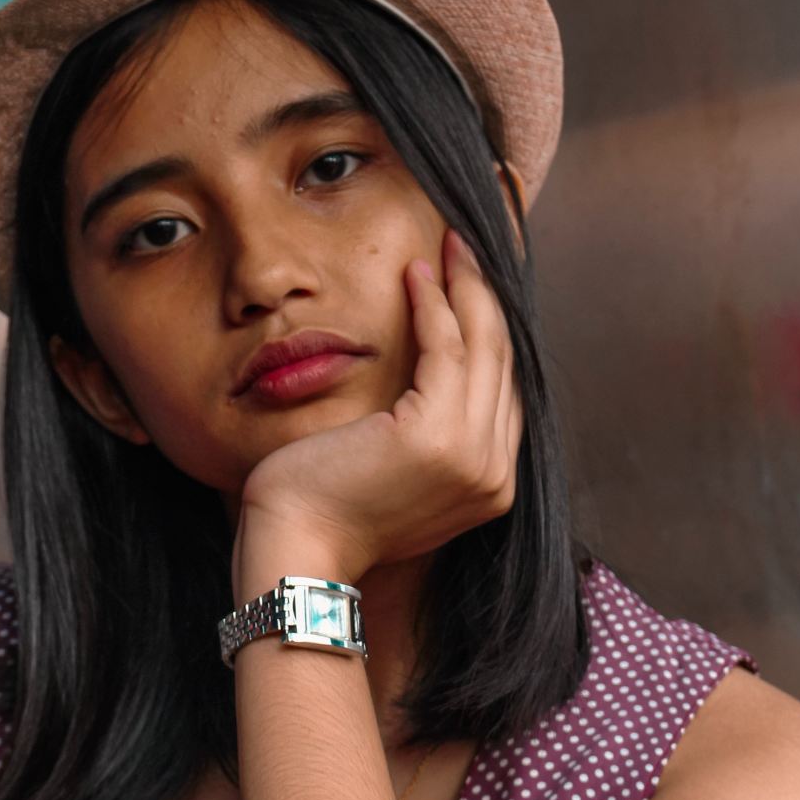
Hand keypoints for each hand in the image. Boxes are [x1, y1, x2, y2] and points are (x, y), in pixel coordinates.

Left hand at [234, 224, 522, 587]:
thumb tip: (422, 395)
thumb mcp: (393, 476)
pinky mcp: (437, 435)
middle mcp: (494, 474)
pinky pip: (447, 349)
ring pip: (483, 347)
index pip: (500, 391)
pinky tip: (417, 274)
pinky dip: (435, 304)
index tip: (469, 285)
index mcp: (488, 486)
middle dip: (485, 297)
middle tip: (464, 246)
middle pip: (502, 362)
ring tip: (447, 245)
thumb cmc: (326, 514)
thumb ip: (425, 441)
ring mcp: (472, 457)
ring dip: (466, 287)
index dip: (488, 330)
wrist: (297, 554)